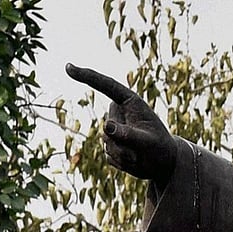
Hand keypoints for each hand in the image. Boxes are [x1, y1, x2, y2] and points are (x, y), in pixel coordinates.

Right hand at [65, 63, 176, 182]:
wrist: (164, 165)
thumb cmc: (161, 149)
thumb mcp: (149, 143)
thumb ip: (129, 134)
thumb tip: (106, 126)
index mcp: (130, 102)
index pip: (106, 86)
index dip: (86, 76)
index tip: (68, 67)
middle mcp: (118, 113)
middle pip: (107, 126)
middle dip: (123, 142)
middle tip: (143, 150)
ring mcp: (112, 129)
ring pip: (107, 142)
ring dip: (124, 154)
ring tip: (141, 155)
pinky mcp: (110, 144)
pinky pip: (109, 155)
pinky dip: (122, 162)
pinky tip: (135, 160)